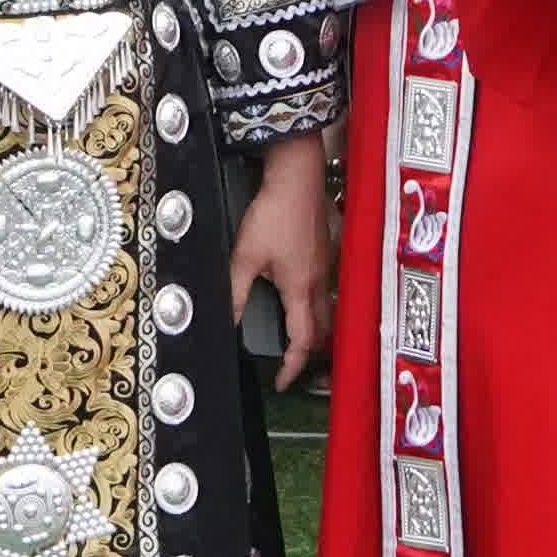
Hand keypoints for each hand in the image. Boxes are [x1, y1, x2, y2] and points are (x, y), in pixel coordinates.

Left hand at [227, 137, 335, 385]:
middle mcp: (319, 282)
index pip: (302, 341)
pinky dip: (318, 305)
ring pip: (329, 310)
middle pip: (323, 331)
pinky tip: (303, 297)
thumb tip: (227, 321)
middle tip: (290, 363)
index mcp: (300, 289)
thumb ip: (236, 292)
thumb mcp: (245, 255)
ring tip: (297, 336)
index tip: (279, 381)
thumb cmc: (274, 212)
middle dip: (309, 353)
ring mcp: (327, 266)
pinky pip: (328, 289)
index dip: (292, 367)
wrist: (298, 175)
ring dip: (317, 330)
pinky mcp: (327, 250)